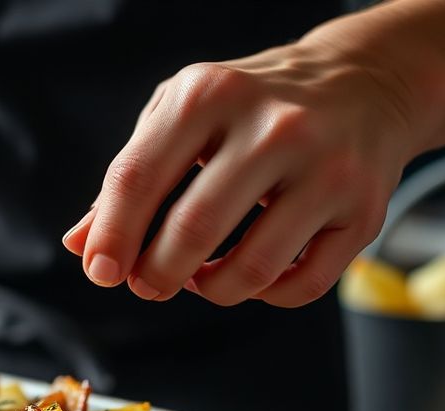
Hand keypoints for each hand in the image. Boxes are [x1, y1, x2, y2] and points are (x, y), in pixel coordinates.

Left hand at [63, 39, 417, 306]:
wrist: (365, 82)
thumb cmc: (251, 106)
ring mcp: (326, 169)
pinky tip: (249, 274)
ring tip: (197, 278)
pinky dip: (264, 295)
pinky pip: (302, 285)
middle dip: (156, 274)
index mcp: (209, 95)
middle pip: (193, 229)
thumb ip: (128, 177)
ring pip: (251, 269)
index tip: (100, 272)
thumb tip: (79, 244)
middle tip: (147, 284)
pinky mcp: (364, 210)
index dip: (112, 237)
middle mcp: (273, 127)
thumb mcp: (180, 115)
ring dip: (210, 290)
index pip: (138, 178)